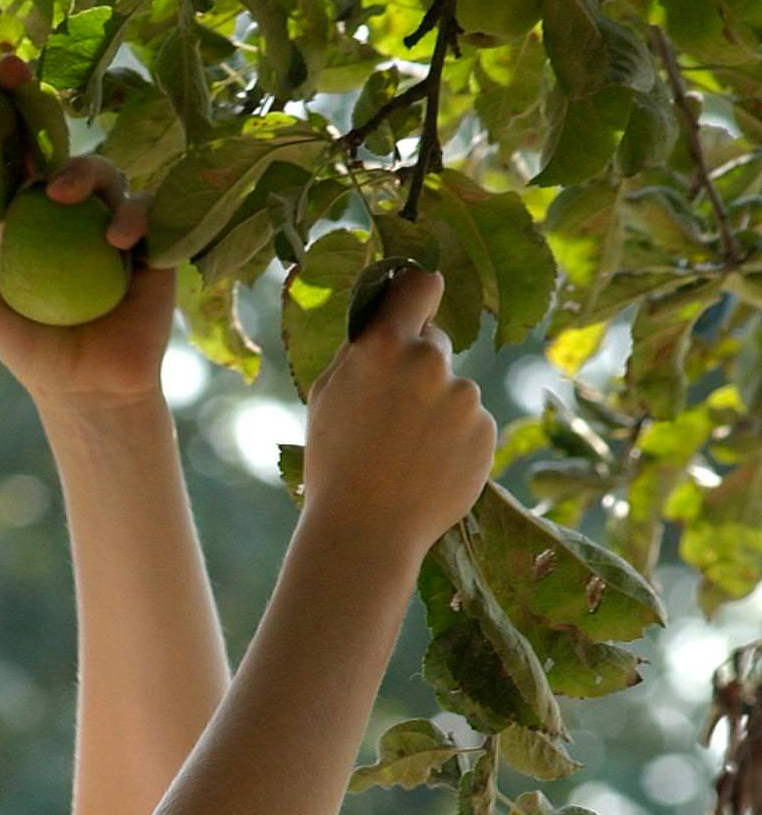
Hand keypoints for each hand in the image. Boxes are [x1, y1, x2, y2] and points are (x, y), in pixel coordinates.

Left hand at [0, 53, 177, 408]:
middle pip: (58, 138)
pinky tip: (116, 240)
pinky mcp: (155, 241)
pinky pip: (148, 213)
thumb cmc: (31, 349)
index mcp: (28, 209)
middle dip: (39, 97)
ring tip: (64, 196)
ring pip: (105, 170)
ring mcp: (114, 217)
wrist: (89, 389)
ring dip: (85, 171)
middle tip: (16, 83)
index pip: (11, 147)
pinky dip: (133, 219)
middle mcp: (73, 205)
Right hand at [302, 268, 497, 554]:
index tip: (419, 305)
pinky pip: (471, 425)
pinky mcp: (486, 431)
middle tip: (392, 417)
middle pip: (435, 345)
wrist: (368, 530)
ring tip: (407, 454)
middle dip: (419, 369)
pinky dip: (455, 443)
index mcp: (383, 345)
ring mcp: (463, 397)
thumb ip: (362, 351)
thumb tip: (390, 316)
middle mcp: (428, 361)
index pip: (420, 284)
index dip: (419, 293)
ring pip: (453, 390)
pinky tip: (428, 470)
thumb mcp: (329, 395)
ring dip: (437, 412)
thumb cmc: (336, 462)